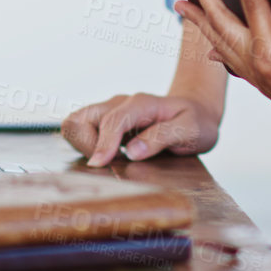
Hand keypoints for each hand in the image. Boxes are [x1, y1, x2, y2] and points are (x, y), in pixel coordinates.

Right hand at [61, 92, 221, 166]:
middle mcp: (119, 104)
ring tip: (109, 161)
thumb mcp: (191, 129)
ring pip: (74, 124)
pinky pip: (82, 132)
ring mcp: (110, 112)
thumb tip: (132, 153)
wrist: (196, 109)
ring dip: (83, 146)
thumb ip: (163, 137)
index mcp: (140, 104)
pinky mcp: (105, 122)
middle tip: (108, 163)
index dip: (103, 144)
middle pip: (78, 119)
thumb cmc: (195, 121)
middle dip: (85, 145)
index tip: (98, 166)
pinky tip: (109, 158)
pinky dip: (86, 147)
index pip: (112, 121)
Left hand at [172, 0, 270, 154]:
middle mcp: (256, 65)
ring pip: (220, 40)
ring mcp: (257, 76)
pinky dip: (217, 45)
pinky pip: (231, 58)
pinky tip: (213, 47)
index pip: (253, 4)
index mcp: (270, 56)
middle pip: (221, 21)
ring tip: (180, 2)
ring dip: (201, 18)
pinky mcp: (264, 83)